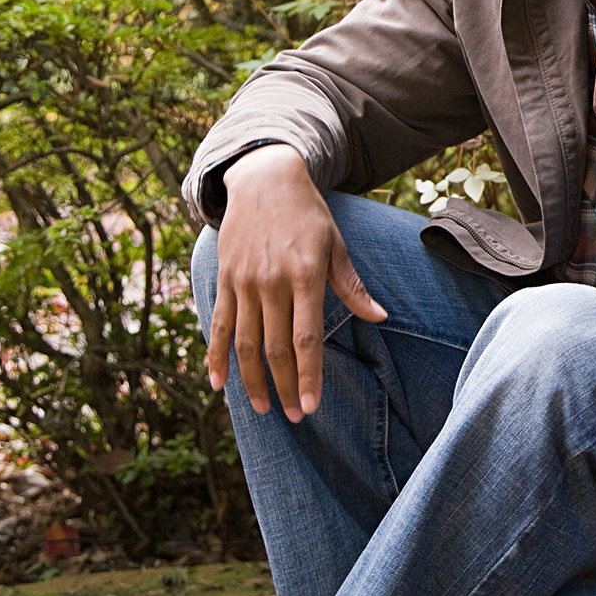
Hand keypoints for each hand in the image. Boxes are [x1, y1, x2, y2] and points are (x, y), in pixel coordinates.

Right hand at [205, 144, 386, 421]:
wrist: (264, 179)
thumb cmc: (308, 215)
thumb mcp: (336, 245)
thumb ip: (352, 286)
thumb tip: (380, 317)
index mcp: (305, 275)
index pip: (306, 338)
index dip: (307, 376)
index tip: (309, 407)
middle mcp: (271, 282)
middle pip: (275, 347)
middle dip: (284, 386)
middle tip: (292, 416)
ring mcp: (244, 282)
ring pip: (244, 343)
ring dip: (252, 380)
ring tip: (262, 407)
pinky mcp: (225, 280)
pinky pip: (217, 325)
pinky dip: (215, 357)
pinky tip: (218, 384)